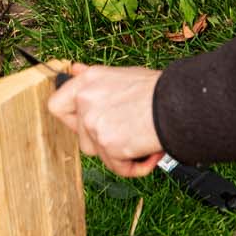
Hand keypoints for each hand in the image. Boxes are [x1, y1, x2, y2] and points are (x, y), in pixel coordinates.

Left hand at [47, 65, 164, 177]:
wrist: (178, 104)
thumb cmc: (157, 91)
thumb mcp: (122, 75)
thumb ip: (95, 79)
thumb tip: (74, 69)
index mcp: (87, 82)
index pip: (56, 106)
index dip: (71, 119)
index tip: (86, 124)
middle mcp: (86, 101)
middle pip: (80, 136)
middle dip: (102, 141)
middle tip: (125, 134)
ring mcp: (95, 124)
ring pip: (99, 153)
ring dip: (120, 153)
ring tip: (143, 141)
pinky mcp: (109, 145)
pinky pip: (117, 167)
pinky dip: (135, 166)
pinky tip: (150, 153)